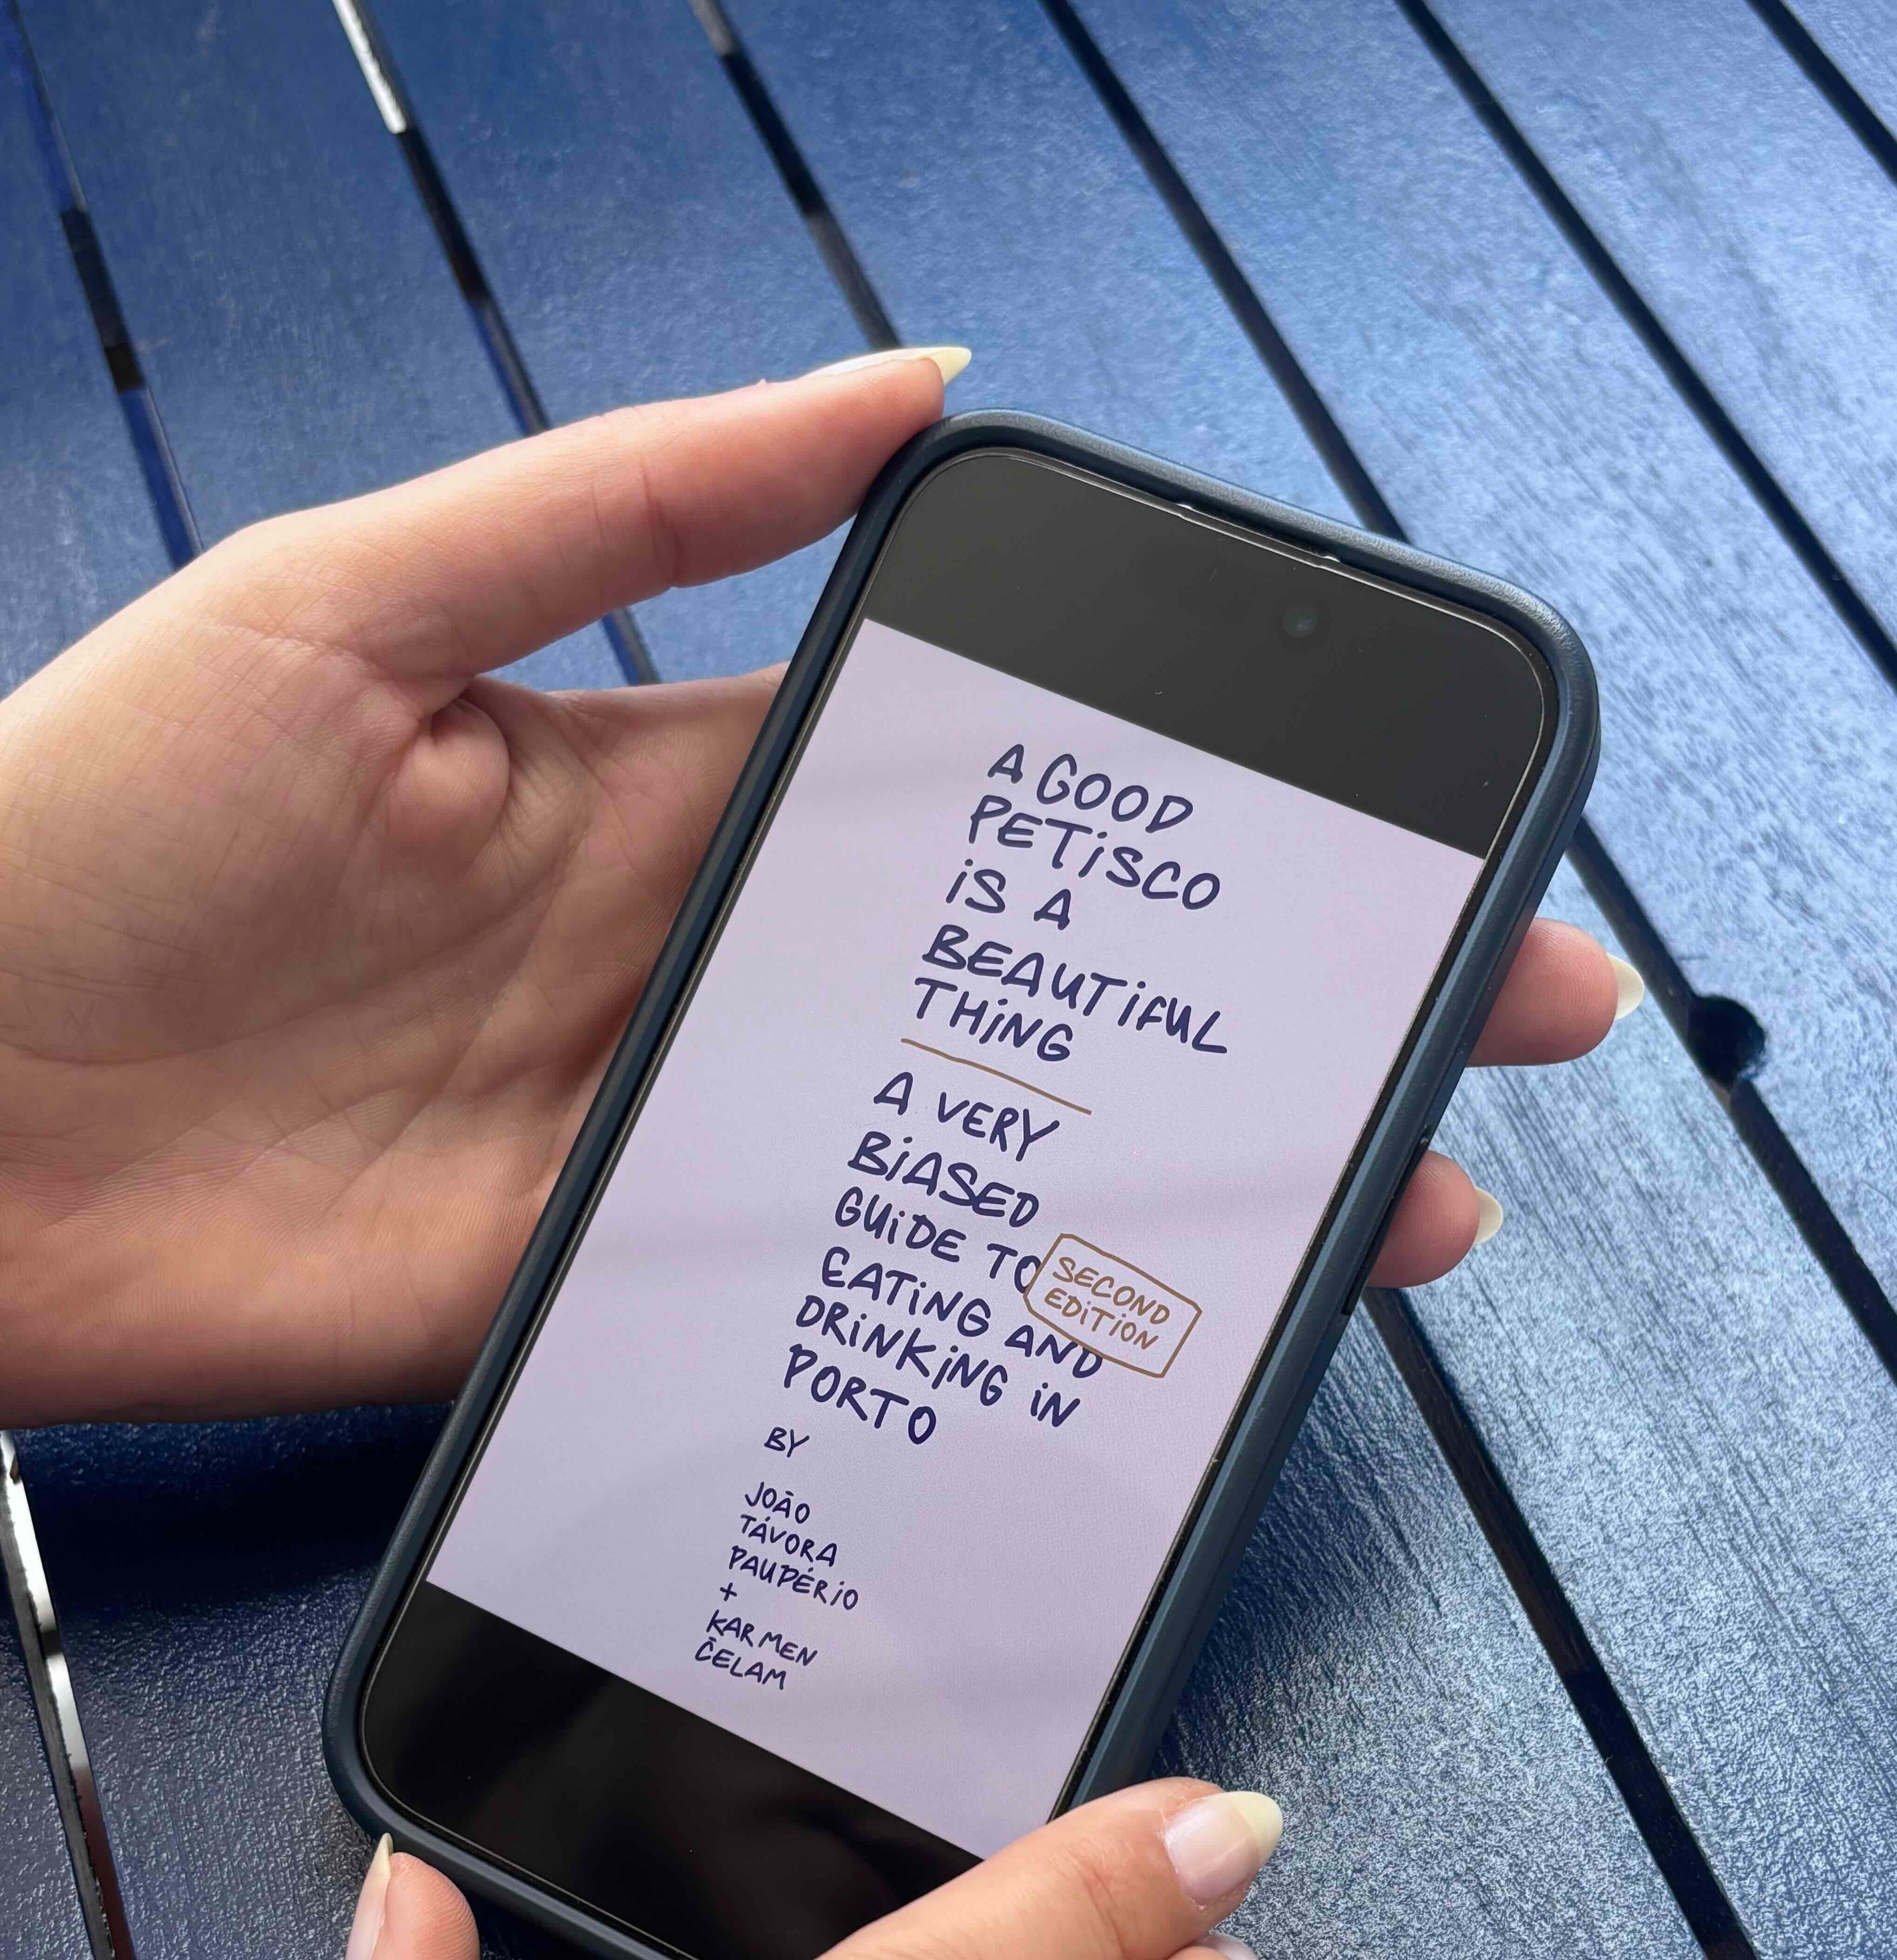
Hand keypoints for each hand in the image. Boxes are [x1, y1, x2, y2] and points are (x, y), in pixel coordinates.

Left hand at [0, 358, 1630, 1423]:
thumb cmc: (95, 817)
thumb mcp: (366, 595)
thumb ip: (638, 499)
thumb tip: (915, 383)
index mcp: (667, 785)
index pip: (976, 795)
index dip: (1174, 812)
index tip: (1361, 830)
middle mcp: (698, 973)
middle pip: (1021, 997)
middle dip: (1246, 1018)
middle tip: (1469, 1031)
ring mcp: (664, 1148)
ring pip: (963, 1172)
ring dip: (1163, 1195)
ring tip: (1378, 1219)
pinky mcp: (601, 1303)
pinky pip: (816, 1315)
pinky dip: (964, 1334)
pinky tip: (1118, 1348)